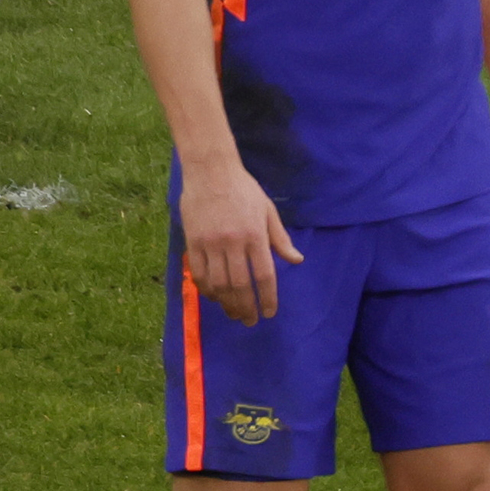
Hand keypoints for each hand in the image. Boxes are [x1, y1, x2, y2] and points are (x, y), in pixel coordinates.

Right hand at [177, 156, 300, 324]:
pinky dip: (205, 288)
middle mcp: (233, 242)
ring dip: (226, 302)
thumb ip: (280, 238)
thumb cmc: (243, 189)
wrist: (210, 170)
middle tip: (249, 320)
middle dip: (245, 306)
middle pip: (239, 284)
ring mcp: (210, 242)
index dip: (266, 298)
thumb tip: (296, 261)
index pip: (264, 275)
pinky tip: (213, 295)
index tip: (268, 312)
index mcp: (255, 235)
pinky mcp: (192, 240)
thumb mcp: (268, 211)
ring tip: (232, 312)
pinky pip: (198, 271)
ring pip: (217, 282)